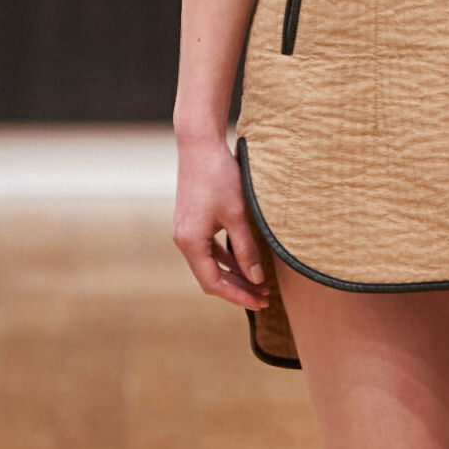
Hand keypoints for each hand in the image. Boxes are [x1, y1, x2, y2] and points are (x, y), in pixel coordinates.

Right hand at [173, 137, 269, 308]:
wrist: (200, 145)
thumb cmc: (219, 177)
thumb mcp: (237, 215)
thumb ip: (246, 249)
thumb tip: (255, 278)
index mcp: (191, 243)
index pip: (213, 283)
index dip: (237, 296)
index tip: (260, 302)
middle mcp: (184, 240)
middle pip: (211, 277)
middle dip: (238, 288)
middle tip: (265, 296)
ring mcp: (186, 231)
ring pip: (211, 263)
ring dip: (234, 273)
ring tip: (260, 282)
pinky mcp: (193, 221)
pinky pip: (210, 248)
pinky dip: (227, 257)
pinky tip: (246, 261)